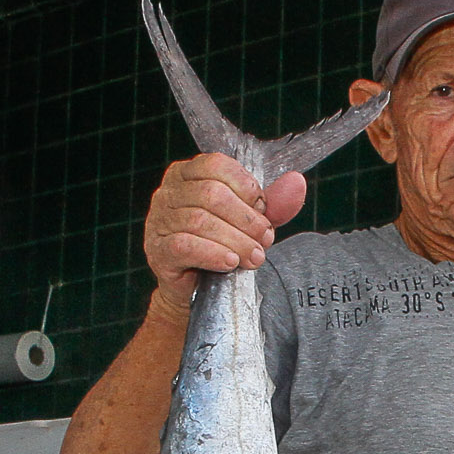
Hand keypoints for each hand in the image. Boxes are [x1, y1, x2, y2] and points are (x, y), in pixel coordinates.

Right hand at [143, 155, 306, 311]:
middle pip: (211, 194)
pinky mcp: (158, 250)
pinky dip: (212, 253)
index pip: (217, 166)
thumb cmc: (221, 244)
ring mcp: (158, 221)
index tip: (263, 211)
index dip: (246, 188)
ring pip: (200, 221)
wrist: (197, 287)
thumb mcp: (251, 221)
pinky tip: (230, 262)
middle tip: (265, 239)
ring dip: (236, 240)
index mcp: (188, 173)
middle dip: (246, 219)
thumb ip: (273, 202)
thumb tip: (296, 182)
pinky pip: (184, 246)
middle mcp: (168, 192)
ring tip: (254, 256)